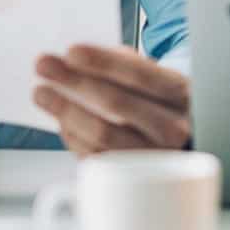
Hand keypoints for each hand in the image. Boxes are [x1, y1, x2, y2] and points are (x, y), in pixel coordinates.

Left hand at [33, 44, 191, 154]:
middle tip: (44, 66)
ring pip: (102, 133)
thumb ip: (130, 67)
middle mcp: (173, 127)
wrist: (187, 148)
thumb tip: (82, 60)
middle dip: (75, 81)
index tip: (71, 51)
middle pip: (116, 103)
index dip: (103, 61)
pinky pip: (96, 156)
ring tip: (43, 94)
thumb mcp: (162, 83)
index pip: (139, 74)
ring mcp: (154, 156)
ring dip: (66, 111)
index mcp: (181, 95)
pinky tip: (63, 122)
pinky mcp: (134, 177)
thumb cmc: (166, 109)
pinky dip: (74, 137)